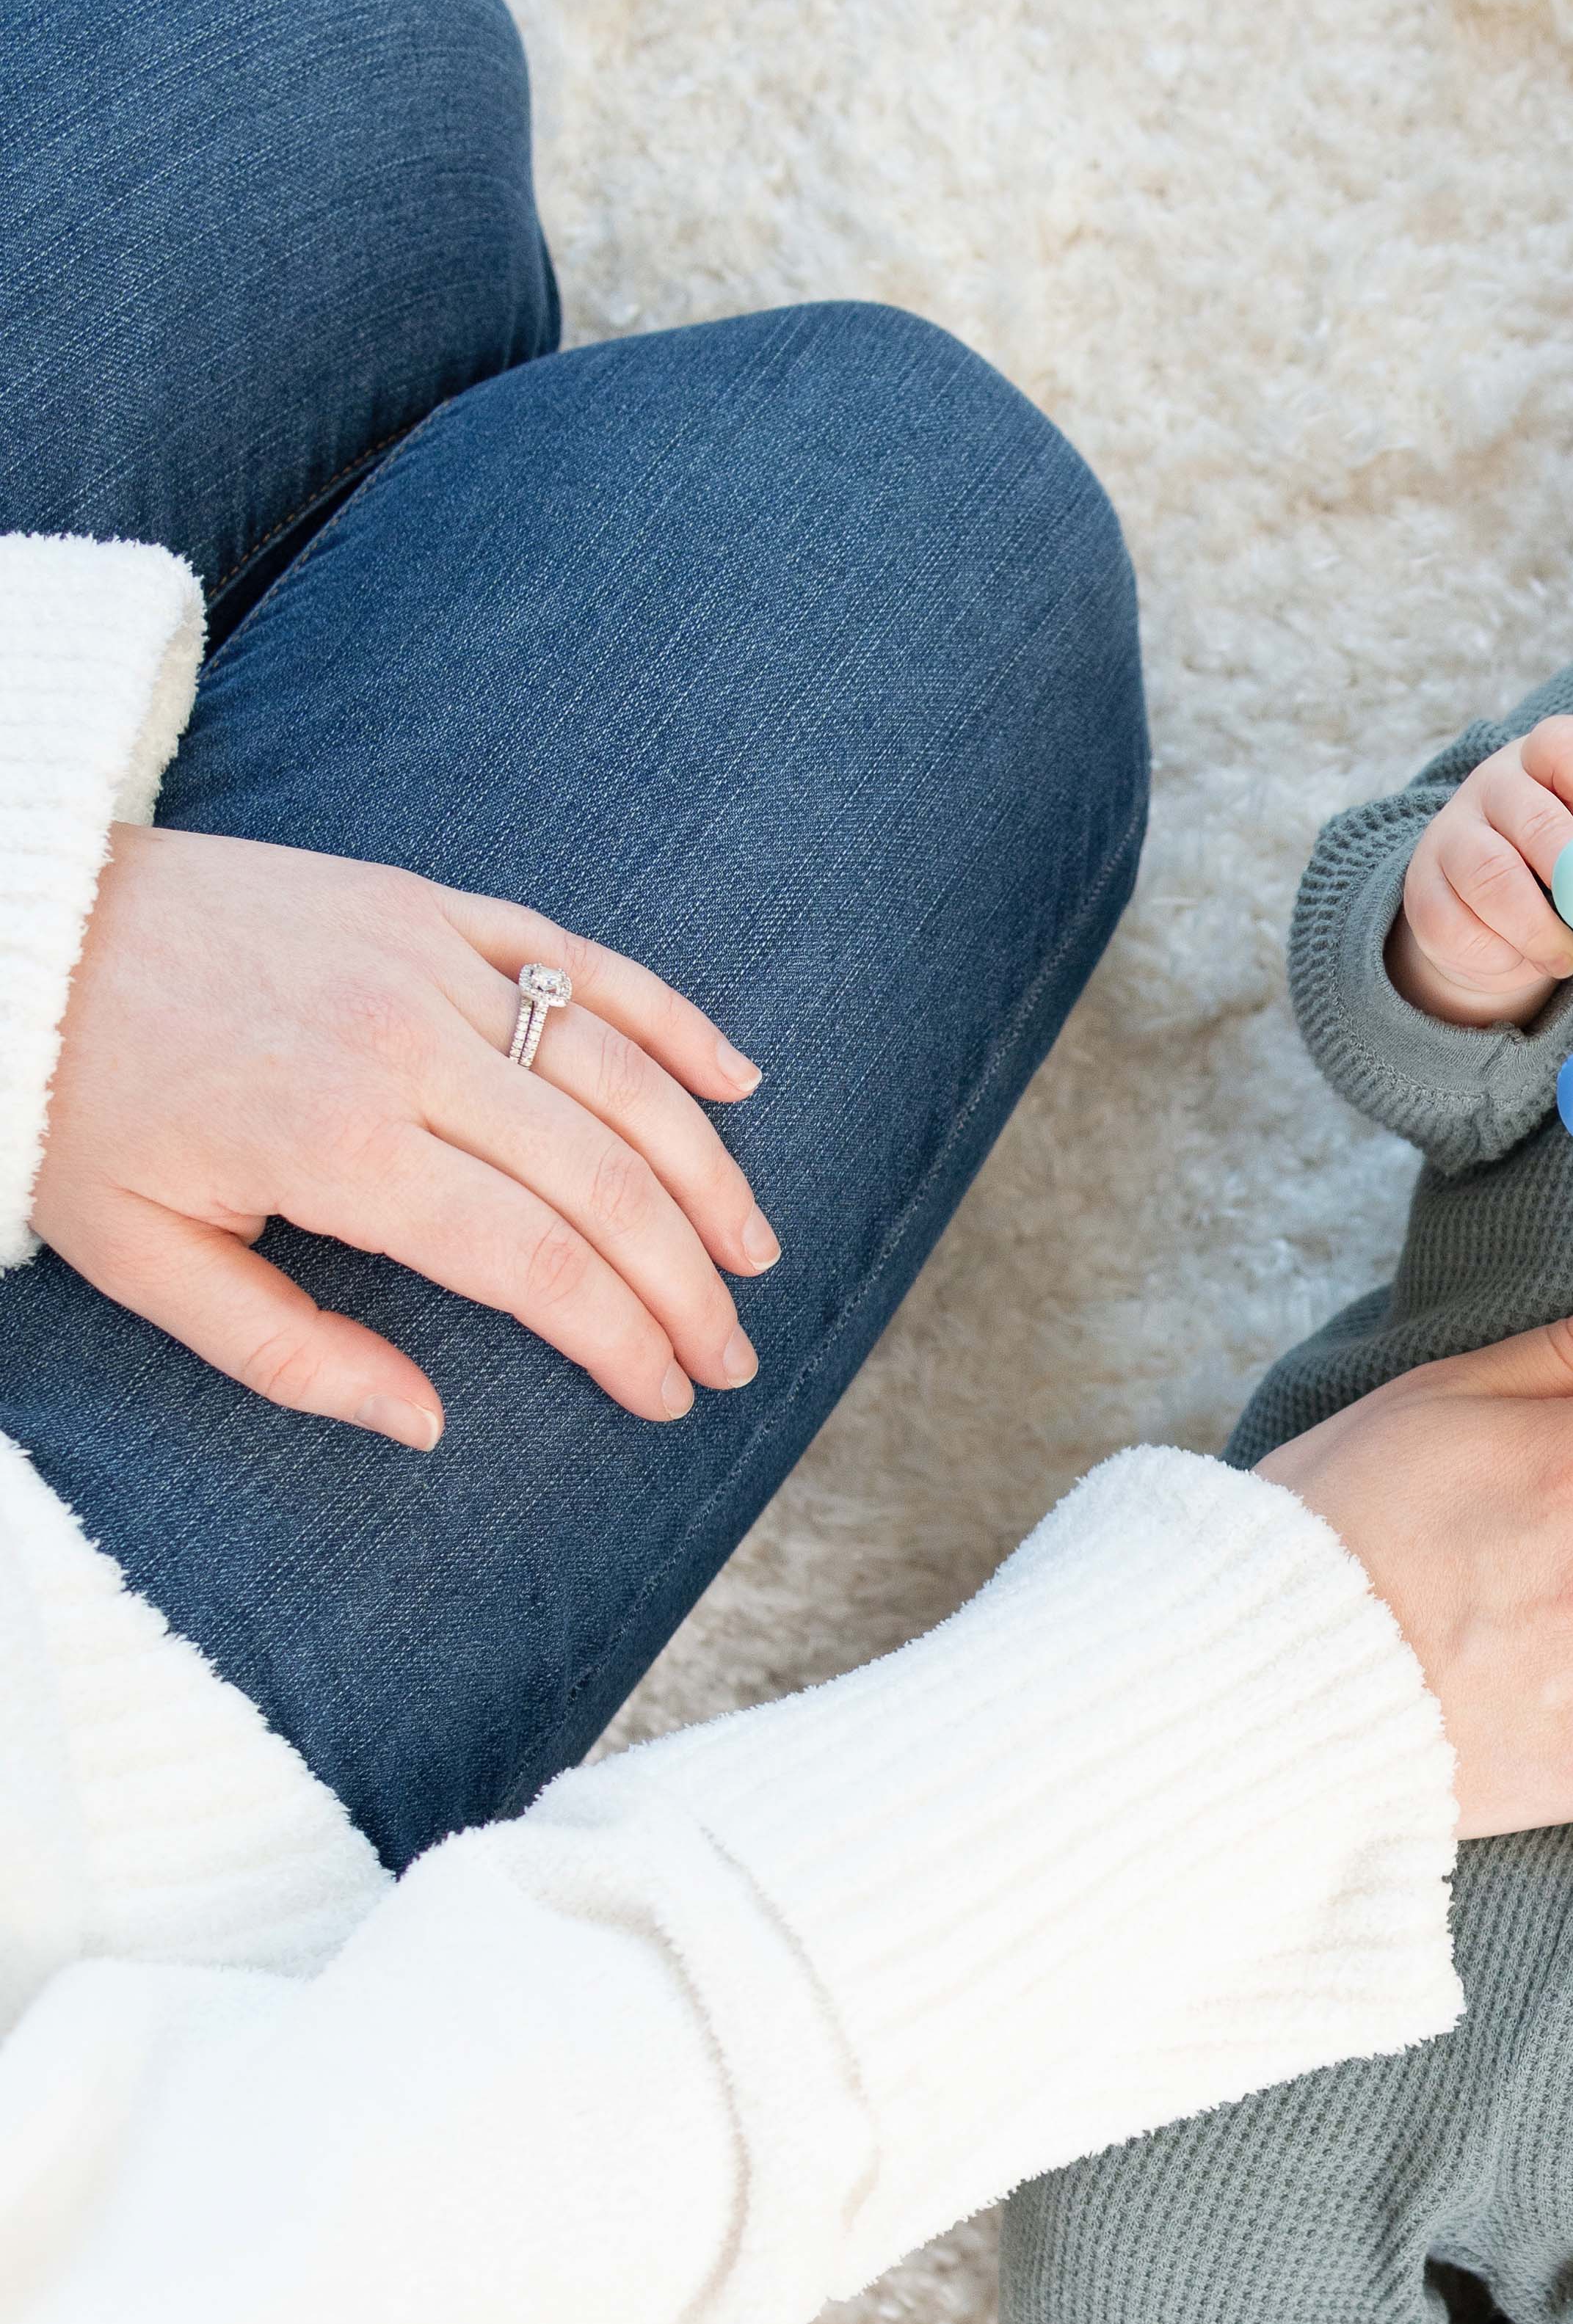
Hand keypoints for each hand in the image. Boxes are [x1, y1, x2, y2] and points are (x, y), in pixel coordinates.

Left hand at [33, 825, 777, 1447]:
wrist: (20, 934)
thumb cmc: (76, 1110)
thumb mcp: (144, 1263)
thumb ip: (291, 1355)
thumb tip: (424, 1422)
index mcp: (336, 1146)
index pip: (536, 1262)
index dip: (622, 1339)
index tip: (667, 1397)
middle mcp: (402, 1043)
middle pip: (601, 1178)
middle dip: (686, 1280)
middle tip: (731, 1353)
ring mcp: (423, 957)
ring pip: (617, 1071)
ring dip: (704, 1169)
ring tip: (748, 1249)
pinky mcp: (424, 900)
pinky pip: (581, 957)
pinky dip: (670, 1019)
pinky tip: (736, 1083)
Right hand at [1389, 717, 1572, 1028]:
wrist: (1500, 921)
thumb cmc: (1571, 861)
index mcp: (1542, 759)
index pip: (1560, 743)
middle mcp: (1490, 786)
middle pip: (1530, 817)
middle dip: (1572, 870)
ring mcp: (1449, 837)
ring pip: (1489, 877)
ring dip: (1537, 928)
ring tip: (1565, 956)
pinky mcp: (1423, 894)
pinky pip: (1458, 927)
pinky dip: (1499, 954)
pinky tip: (1519, 957)